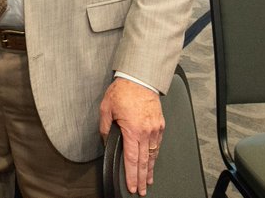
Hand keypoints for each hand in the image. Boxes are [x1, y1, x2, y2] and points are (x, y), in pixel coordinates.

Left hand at [99, 77, 163, 195]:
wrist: (140, 78)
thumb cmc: (124, 91)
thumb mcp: (106, 108)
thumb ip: (105, 127)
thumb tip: (105, 140)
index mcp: (132, 130)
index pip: (131, 160)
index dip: (131, 175)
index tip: (132, 186)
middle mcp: (146, 132)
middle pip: (144, 161)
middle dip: (142, 178)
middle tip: (141, 190)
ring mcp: (155, 128)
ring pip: (153, 154)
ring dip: (149, 169)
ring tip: (148, 180)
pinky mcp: (159, 124)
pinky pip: (157, 144)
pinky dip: (154, 155)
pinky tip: (152, 160)